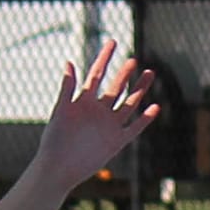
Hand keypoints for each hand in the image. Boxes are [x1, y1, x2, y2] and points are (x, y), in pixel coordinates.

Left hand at [35, 41, 159, 187]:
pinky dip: (145, 118)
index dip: (105, 57)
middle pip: (115, 87)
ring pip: (128, 103)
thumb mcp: (60, 112)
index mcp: (83, 101)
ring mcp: (109, 125)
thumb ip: (67, 88)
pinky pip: (134, 127)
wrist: (59, 168)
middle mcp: (98, 111)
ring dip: (139, 90)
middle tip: (133, 60)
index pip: (96, 73)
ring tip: (149, 74)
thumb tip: (70, 63)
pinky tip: (155, 107)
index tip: (112, 41)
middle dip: (124, 73)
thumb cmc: (54, 141)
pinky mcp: (117, 141)